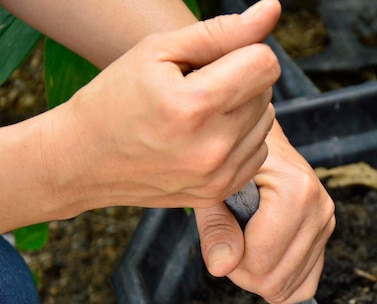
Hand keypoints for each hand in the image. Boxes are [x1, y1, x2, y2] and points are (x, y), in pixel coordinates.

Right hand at [46, 0, 281, 210]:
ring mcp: (217, 175)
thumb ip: (221, 31)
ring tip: (199, 114)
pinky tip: (207, 138)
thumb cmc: (116, 98)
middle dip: (240, 81)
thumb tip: (272, 10)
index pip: (265, 64)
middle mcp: (213, 146)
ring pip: (266, 122)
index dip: (244, 52)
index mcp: (195, 104)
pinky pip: (258, 153)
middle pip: (267, 92)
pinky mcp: (219, 191)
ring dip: (243, 111)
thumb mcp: (158, 51)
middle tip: (197, 88)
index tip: (217, 59)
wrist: (83, 160)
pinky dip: (240, 140)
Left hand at [194, 122, 335, 303]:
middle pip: (276, 280)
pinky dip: (280, 281)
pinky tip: (264, 258)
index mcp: (295, 191)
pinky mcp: (326, 235)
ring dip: (259, 275)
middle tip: (231, 240)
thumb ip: (215, 227)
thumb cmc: (232, 162)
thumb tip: (222, 267)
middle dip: (243, 272)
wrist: (260, 145)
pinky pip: (307, 285)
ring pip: (289, 287)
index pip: (260, 260)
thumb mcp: (213, 187)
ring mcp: (327, 223)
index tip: (222, 231)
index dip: (230, 259)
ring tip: (247, 242)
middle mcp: (320, 208)